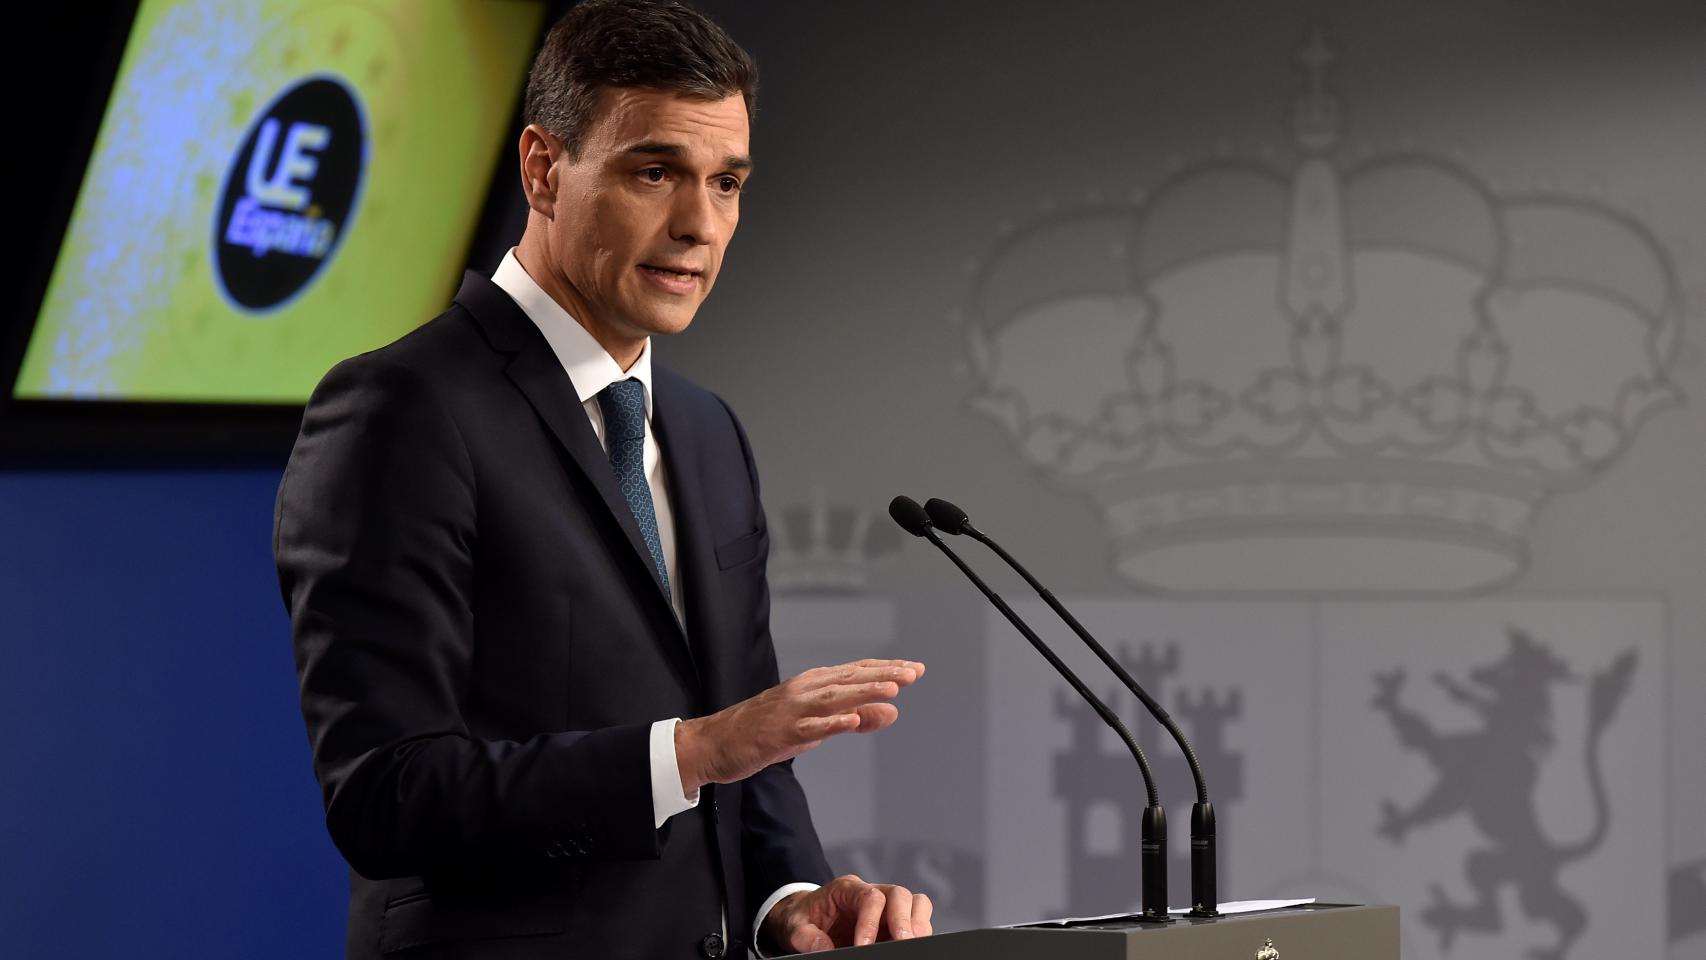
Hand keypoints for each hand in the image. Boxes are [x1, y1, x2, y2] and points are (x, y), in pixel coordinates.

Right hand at [676, 659, 923, 793]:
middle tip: (913, 672)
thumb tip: (891, 712)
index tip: (915, 668)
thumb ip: (852, 718)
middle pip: (849, 679)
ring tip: (893, 688)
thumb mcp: (814, 726)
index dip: (885, 669)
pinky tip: (853, 718)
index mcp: (812, 685)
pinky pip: (810, 728)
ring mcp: (792, 711)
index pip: (855, 672)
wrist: (714, 743)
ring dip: (864, 691)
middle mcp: (804, 691)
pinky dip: (832, 722)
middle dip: (883, 675)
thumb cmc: (764, 732)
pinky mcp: (780, 733)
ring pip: (834, 698)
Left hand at [762, 875, 933, 952]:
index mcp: (846, 889)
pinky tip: (912, 947)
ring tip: (913, 946)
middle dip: (904, 920)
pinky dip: (919, 932)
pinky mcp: (892, 923)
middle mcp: (870, 892)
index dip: (871, 922)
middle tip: (902, 943)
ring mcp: (885, 907)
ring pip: (915, 903)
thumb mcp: (793, 926)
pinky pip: (916, 921)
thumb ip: (806, 936)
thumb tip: (824, 947)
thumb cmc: (802, 918)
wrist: (804, 916)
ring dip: (917, 925)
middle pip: (899, 894)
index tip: (863, 947)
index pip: (869, 897)